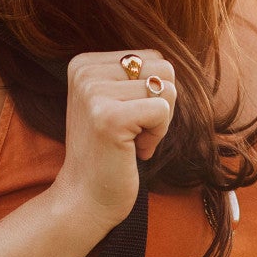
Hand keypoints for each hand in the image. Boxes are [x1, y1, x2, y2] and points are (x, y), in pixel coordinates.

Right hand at [49, 48, 176, 232]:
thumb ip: (137, 75)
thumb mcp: (116, 102)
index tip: (128, 119)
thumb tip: (172, 61)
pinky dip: (158, 135)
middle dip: (161, 104)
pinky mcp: (109, 117)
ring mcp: (94, 93)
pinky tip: (135, 151)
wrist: (86, 198)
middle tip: (135, 132)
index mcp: (84, 63)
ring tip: (133, 141)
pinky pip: (163, 110)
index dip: (152, 92)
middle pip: (163, 68)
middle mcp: (85, 71)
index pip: (152, 57)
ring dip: (160, 123)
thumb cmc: (109, 153)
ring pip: (167, 88)